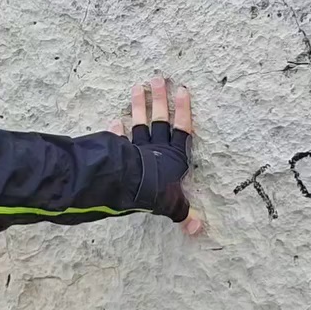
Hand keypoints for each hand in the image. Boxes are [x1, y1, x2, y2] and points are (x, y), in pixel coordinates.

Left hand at [107, 77, 202, 235]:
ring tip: (137, 87)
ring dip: (138, 105)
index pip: (182, 129)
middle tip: (158, 78)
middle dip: (160, 99)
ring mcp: (138, 148)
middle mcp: (157, 149)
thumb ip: (183, 213)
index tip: (183, 90)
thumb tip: (197, 230)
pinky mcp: (121, 152)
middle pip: (160, 119)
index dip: (184, 110)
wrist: (130, 188)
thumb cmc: (156, 194)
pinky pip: (118, 139)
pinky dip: (115, 131)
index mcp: (174, 158)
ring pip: (139, 122)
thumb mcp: (174, 205)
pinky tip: (112, 122)